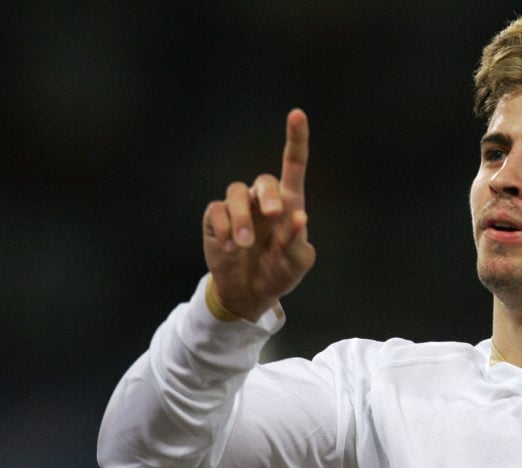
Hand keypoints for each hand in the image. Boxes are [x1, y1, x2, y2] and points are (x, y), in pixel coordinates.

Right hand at [202, 108, 315, 320]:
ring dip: (241, 218)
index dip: (296, 138)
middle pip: (263, 180)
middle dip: (269, 196)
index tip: (297, 114)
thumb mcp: (296, 264)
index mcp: (289, 204)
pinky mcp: (215, 220)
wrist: (250, 292)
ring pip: (235, 192)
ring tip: (244, 244)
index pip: (293, 165)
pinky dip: (222, 228)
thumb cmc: (279, 273)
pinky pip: (215, 211)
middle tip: (275, 215)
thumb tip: (299, 218)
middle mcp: (263, 201)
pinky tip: (230, 247)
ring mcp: (238, 208)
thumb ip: (298, 243)